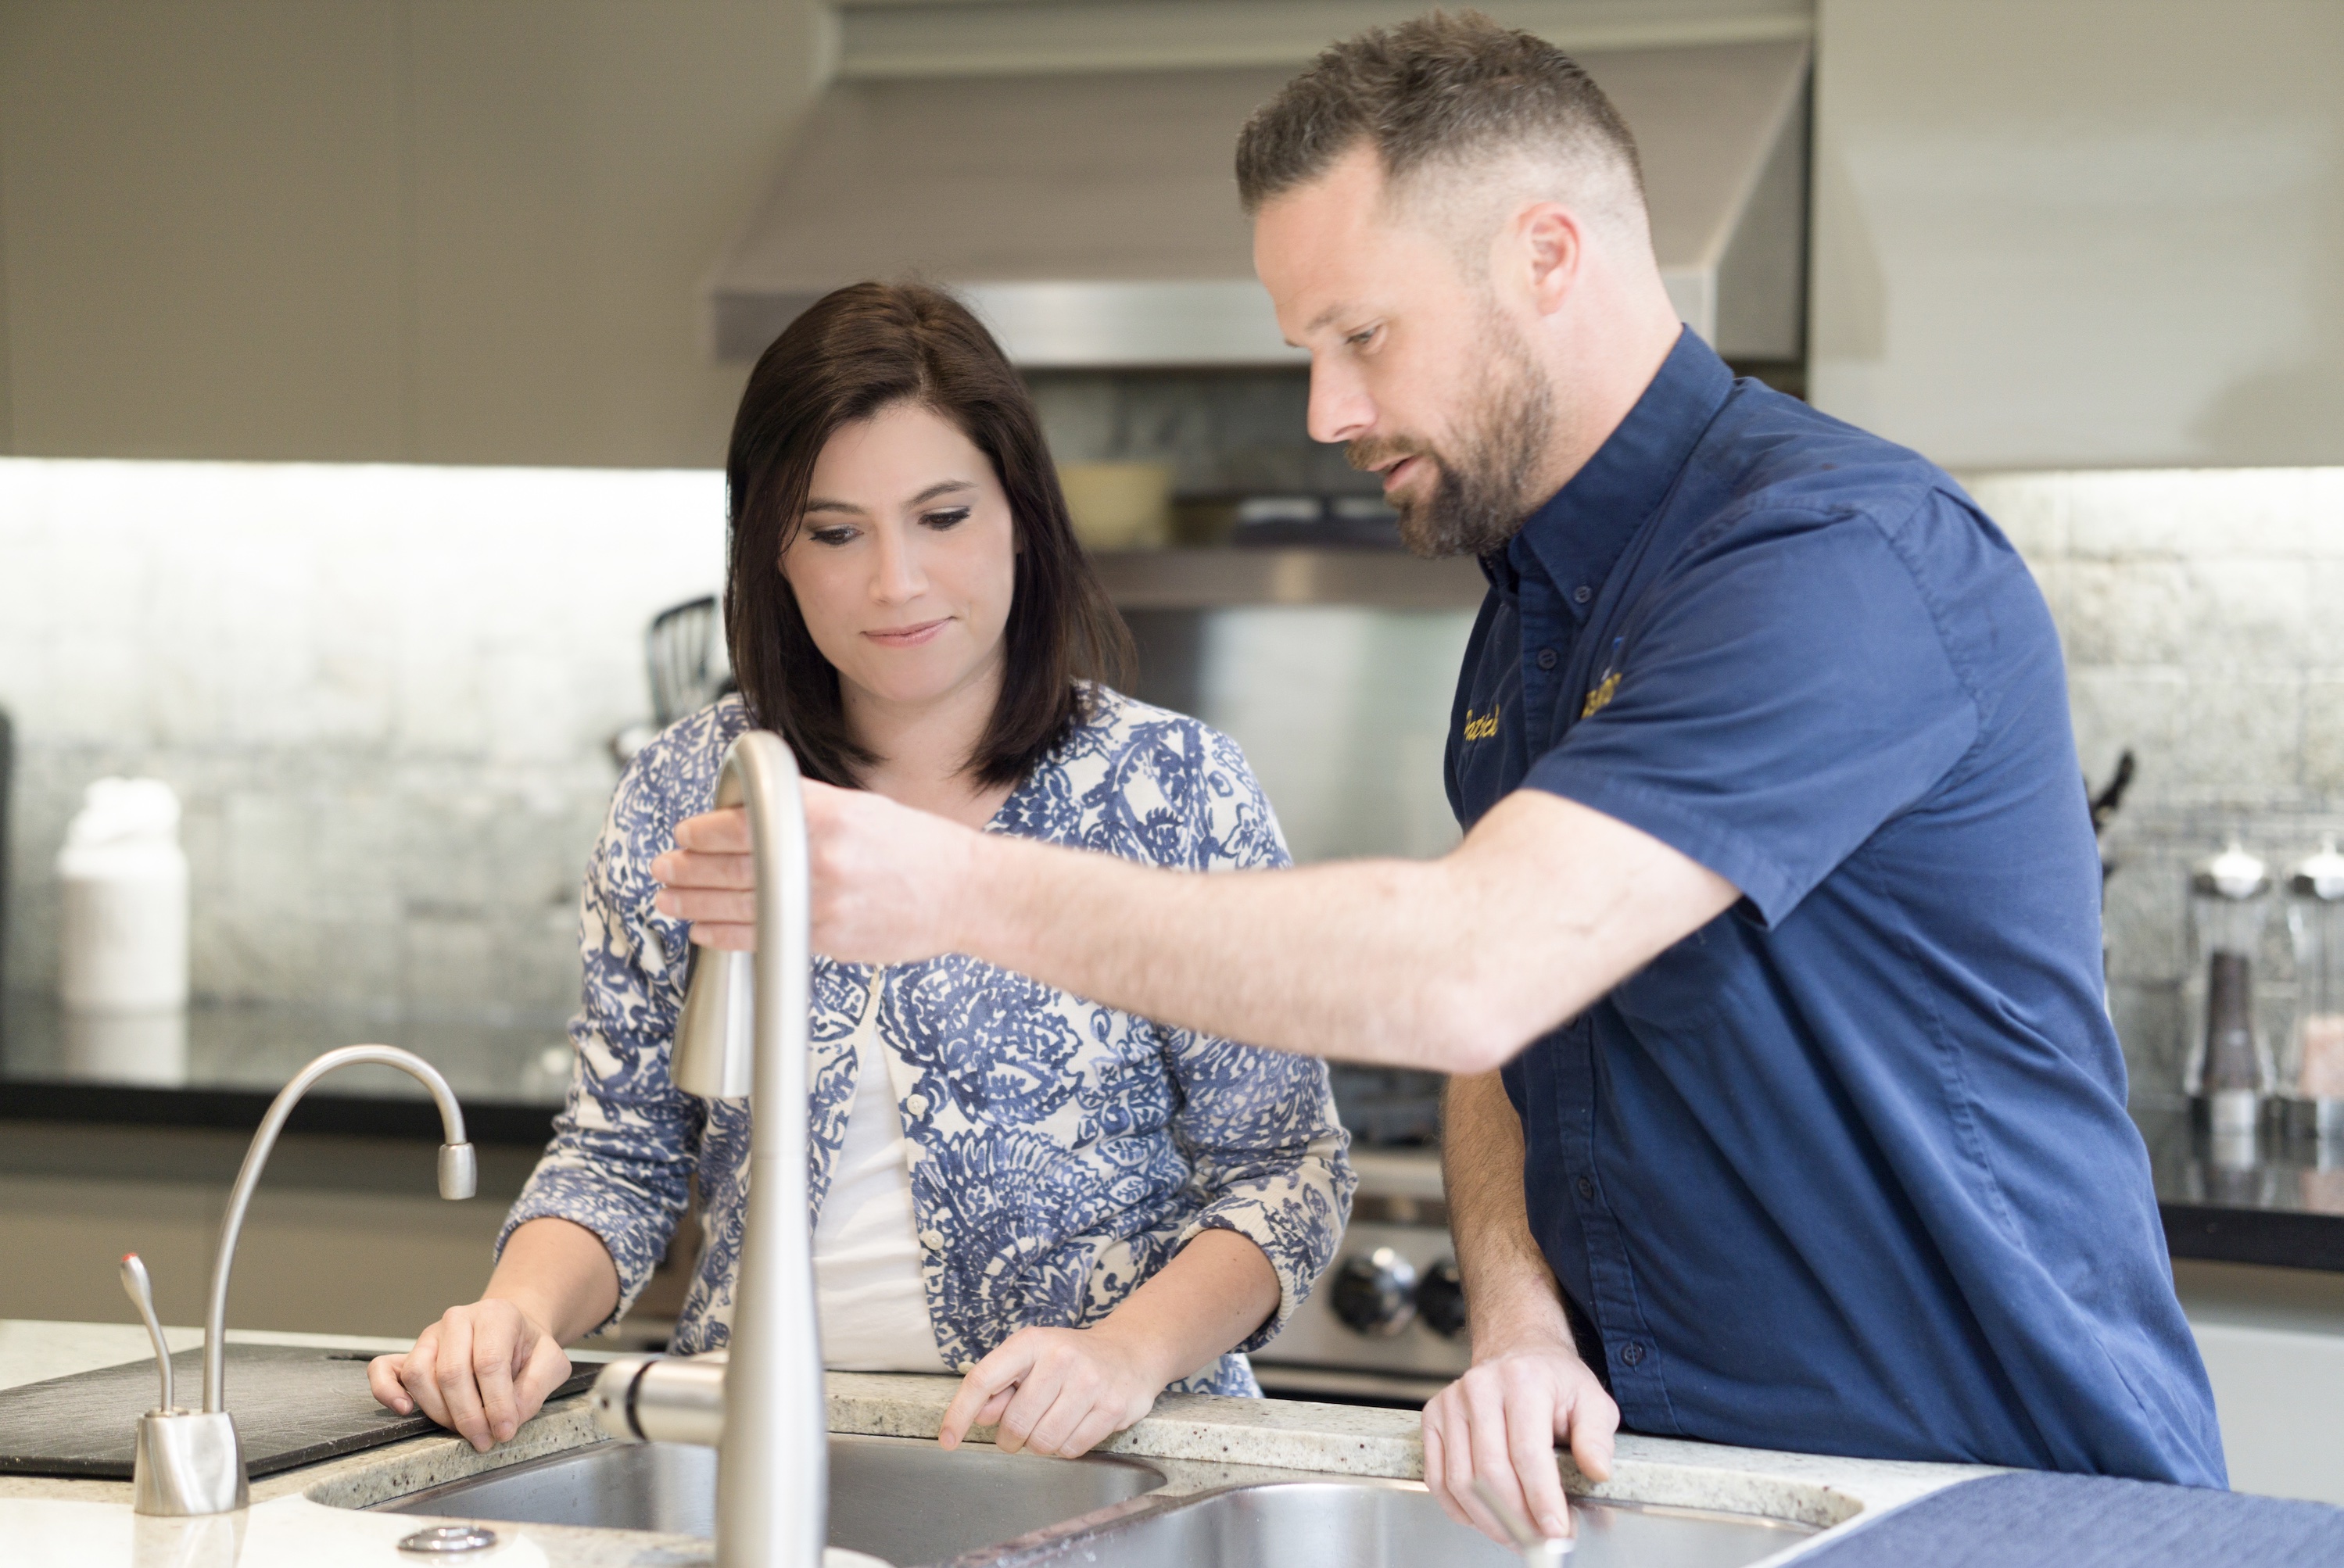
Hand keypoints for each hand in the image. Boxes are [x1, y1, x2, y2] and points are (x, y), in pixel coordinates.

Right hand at [368, 1299, 571, 1452]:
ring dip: (439, 1412)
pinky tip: (404, 1410)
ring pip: (420, 1375)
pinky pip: (384, 1368)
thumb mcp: (551, 1362)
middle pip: (452, 1373)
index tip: (505, 1432)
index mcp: (496, 1315)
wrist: (512, 1330)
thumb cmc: (529, 1349)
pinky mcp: (409, 1352)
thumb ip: (535, 1388)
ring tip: (464, 1430)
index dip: (496, 1403)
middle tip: (484, 1440)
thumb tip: (507, 1418)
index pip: (489, 1362)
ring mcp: (430, 1335)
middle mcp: (458, 1319)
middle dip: (468, 1415)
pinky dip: (387, 1391)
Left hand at [651, 782, 981, 962]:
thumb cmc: (919, 850)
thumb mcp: (863, 809)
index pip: (746, 820)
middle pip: (732, 863)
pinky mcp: (827, 938)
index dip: (705, 829)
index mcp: (828, 815)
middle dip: (688, 866)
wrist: (965, 893)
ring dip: (694, 902)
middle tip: (664, 866)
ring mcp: (822, 902)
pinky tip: (704, 931)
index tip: (686, 832)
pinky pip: (761, 938)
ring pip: (738, 904)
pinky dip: (725, 935)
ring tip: (669, 899)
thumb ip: (810, 809)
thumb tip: (754, 810)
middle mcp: (821, 857)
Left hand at [935, 1324, 1162, 1458]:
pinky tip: (1074, 1425)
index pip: (984, 1379)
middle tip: (1022, 1430)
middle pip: (1015, 1423)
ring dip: (1040, 1444)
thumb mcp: (1032, 1359)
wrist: (1132, 1351)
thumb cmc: (1071, 1359)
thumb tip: (977, 1416)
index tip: (948, 1440)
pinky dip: (1065, 1447)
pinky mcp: (1113, 1407)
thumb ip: (1001, 1386)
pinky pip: (1071, 1449)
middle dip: (1012, 1438)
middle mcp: (1061, 1358)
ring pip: (1043, 1442)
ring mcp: (1091, 1382)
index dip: (960, 1413)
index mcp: (1032, 1342)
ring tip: (1051, 1423)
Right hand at [1421, 1341, 1617, 1545]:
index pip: (1527, 1452)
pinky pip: (1438, 1477)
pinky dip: (1459, 1509)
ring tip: (1517, 1536)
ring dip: (1490, 1521)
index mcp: (1524, 1380)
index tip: (1557, 1530)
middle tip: (1540, 1540)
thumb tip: (1597, 1472)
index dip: (1542, 1499)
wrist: (1517, 1352)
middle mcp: (1481, 1387)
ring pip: (1462, 1481)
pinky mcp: (1433, 1417)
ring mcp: (1451, 1402)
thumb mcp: (1591, 1400)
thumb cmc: (1554, 1381)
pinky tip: (1485, 1519)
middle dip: (1518, 1518)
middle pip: (1491, 1472)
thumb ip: (1597, 1437)